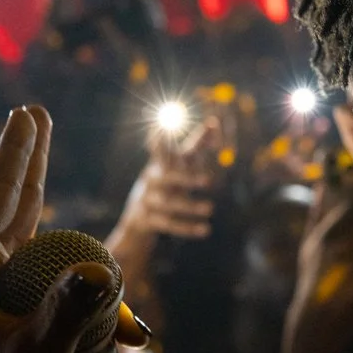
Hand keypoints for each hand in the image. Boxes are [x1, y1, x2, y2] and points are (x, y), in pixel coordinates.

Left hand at [0, 107, 146, 352]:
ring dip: (65, 234)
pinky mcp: (9, 323)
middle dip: (29, 164)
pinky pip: (55, 289)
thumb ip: (71, 314)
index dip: (18, 152)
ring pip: (34, 245)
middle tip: (33, 115)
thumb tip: (102, 270)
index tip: (27, 112)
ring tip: (71, 211)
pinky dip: (93, 299)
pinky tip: (128, 333)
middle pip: (10, 206)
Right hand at [110, 117, 217, 248]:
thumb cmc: (165, 182)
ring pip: (171, 204)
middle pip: (169, 178)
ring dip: (191, 206)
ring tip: (211, 208)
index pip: (165, 150)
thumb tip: (215, 122)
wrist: (137, 217)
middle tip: (211, 181)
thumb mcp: (176, 163)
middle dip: (188, 178)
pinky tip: (206, 229)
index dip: (165, 140)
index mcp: (159, 164)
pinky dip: (187, 228)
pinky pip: (169, 225)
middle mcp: (152, 180)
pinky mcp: (148, 220)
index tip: (165, 129)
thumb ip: (195, 145)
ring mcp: (148, 200)